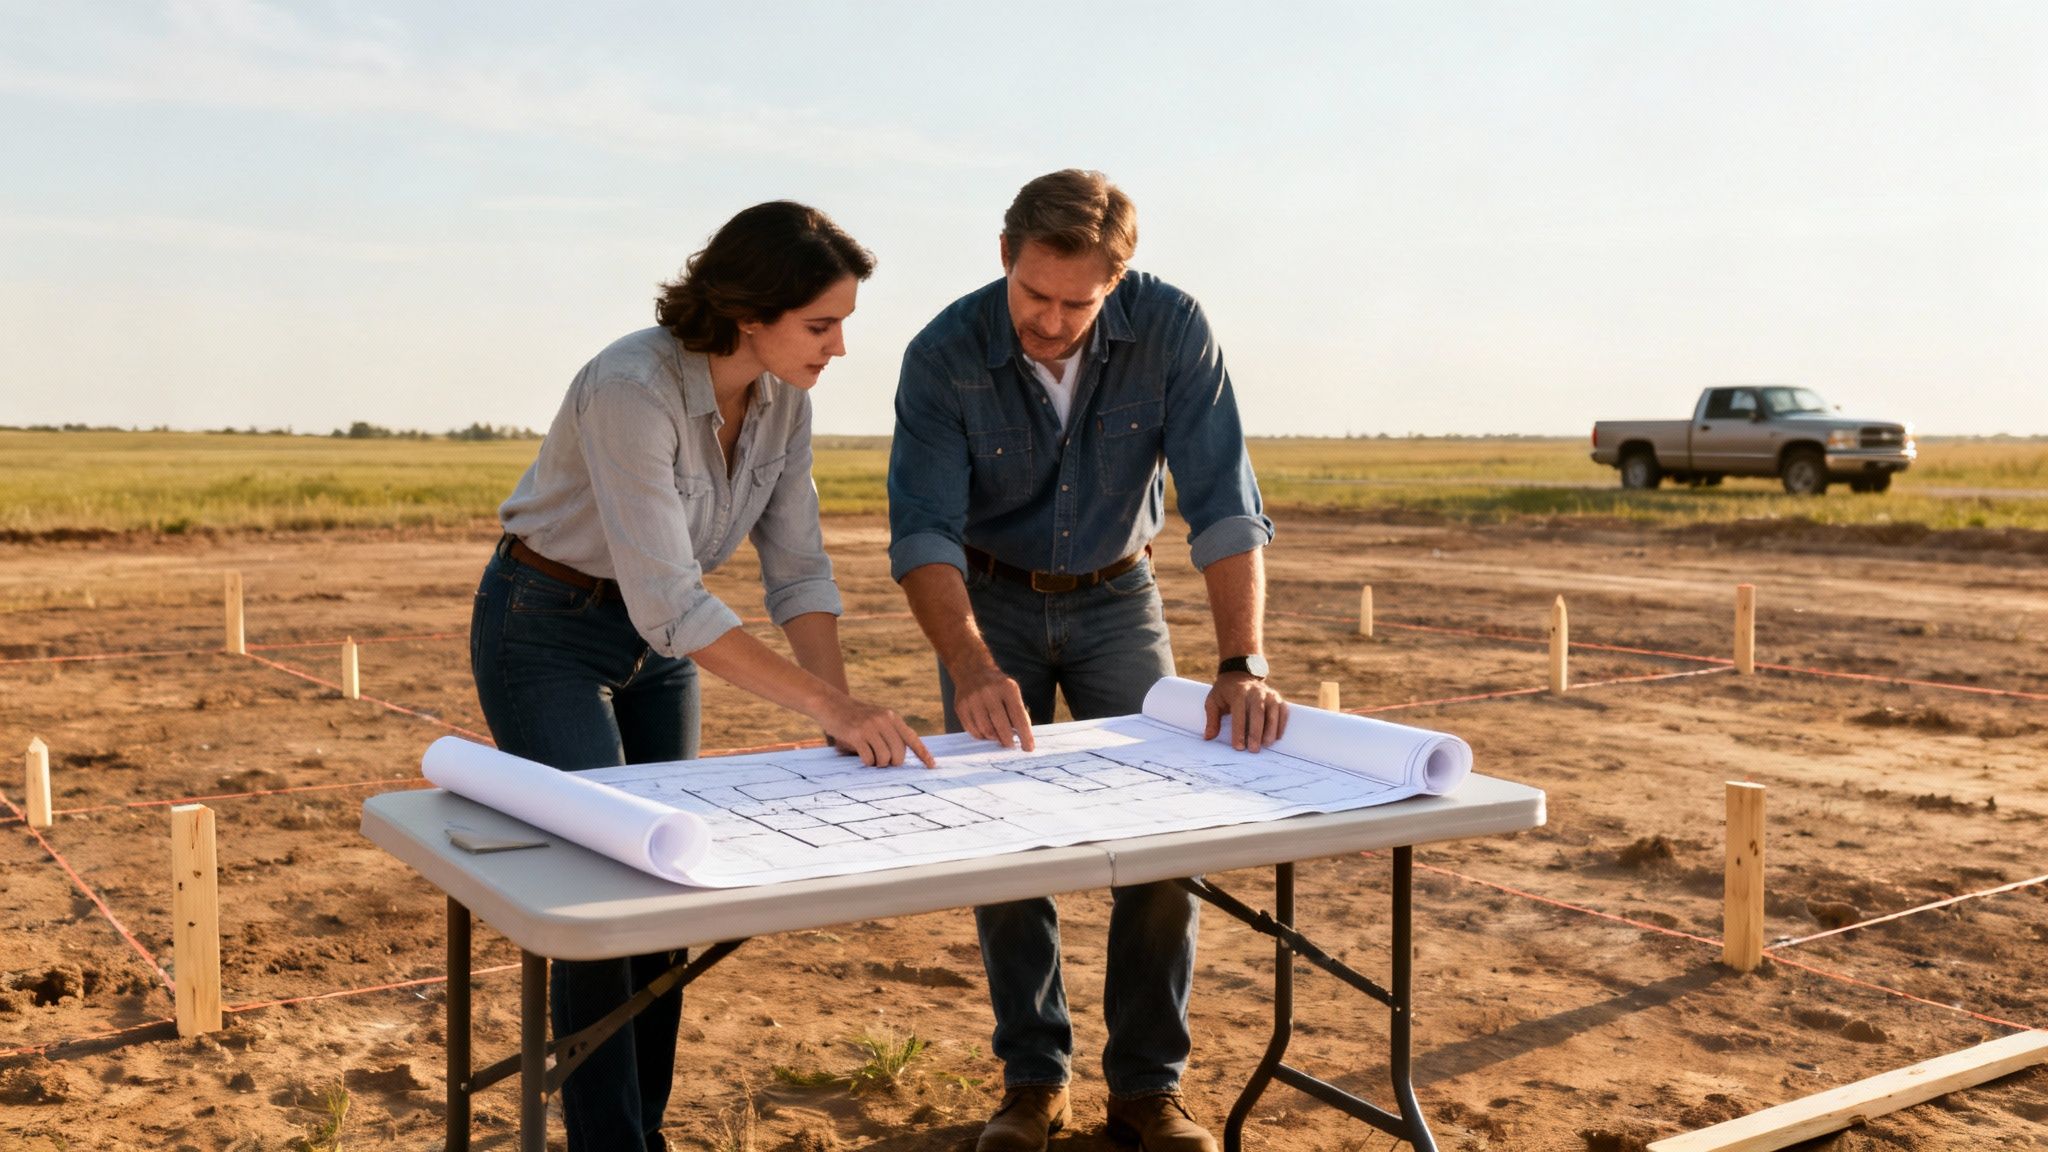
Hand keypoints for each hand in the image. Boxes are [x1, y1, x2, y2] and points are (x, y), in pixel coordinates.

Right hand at [821, 696, 935, 768]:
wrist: (830, 703)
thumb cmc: (854, 715)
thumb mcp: (876, 717)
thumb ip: (889, 731)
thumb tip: (900, 756)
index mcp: (892, 717)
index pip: (912, 738)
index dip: (923, 754)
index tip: (932, 766)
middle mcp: (884, 720)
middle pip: (899, 754)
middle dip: (892, 763)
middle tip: (882, 761)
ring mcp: (871, 727)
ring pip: (885, 758)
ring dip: (878, 763)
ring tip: (870, 757)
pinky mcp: (857, 734)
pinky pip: (869, 758)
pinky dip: (866, 762)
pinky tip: (860, 756)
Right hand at [951, 663, 1035, 750]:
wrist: (972, 671)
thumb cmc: (997, 686)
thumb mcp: (1012, 691)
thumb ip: (1018, 712)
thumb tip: (1024, 737)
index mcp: (1007, 688)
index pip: (1018, 716)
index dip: (1025, 735)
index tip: (1028, 748)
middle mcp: (989, 693)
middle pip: (1001, 726)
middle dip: (1008, 740)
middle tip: (1011, 745)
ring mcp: (973, 700)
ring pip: (985, 730)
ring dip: (994, 738)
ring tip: (998, 737)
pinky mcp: (961, 707)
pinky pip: (972, 730)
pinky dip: (981, 735)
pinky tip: (986, 732)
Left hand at [1204, 672, 1287, 752]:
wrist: (1240, 673)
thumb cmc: (1225, 691)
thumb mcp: (1213, 701)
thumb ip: (1212, 719)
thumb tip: (1208, 738)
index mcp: (1238, 692)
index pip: (1239, 713)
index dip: (1239, 730)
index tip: (1239, 746)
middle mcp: (1255, 691)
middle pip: (1258, 713)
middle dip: (1256, 732)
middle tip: (1254, 749)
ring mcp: (1269, 694)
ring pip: (1273, 712)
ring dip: (1271, 730)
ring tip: (1267, 744)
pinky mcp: (1277, 698)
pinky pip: (1283, 711)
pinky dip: (1282, 724)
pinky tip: (1277, 737)